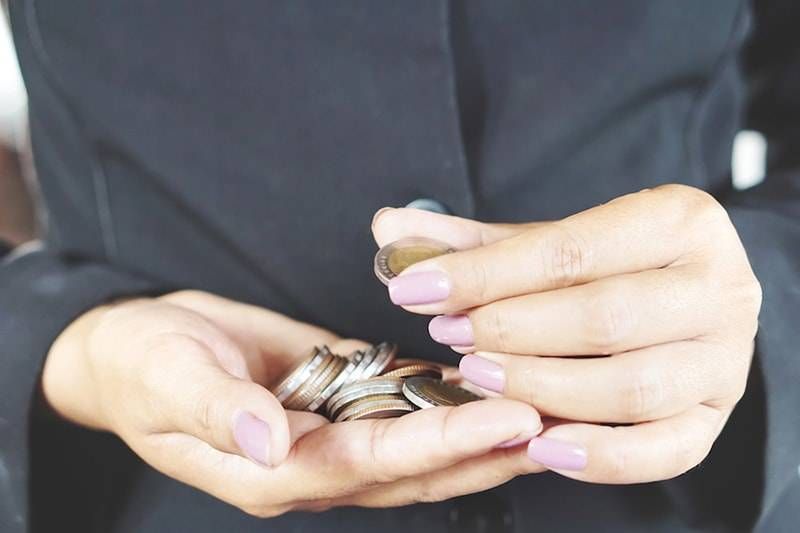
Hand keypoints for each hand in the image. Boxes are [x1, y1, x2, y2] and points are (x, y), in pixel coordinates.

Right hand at [43, 290, 544, 514]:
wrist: (136, 347)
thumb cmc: (141, 367)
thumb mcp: (166, 381)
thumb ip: (218, 413)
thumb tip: (270, 440)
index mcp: (273, 471)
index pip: (373, 462)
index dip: (442, 443)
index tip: (508, 420)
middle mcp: (314, 461)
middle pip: (415, 464)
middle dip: (488, 448)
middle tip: (561, 424)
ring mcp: (330, 429)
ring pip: (419, 438)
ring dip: (481, 427)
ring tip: (549, 407)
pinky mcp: (337, 394)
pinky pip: (400, 401)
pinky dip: (446, 394)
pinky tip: (490, 379)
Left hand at [373, 184, 761, 483]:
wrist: (688, 295)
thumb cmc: (611, 264)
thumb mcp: (548, 241)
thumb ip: (472, 241)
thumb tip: (389, 229)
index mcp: (680, 220)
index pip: (568, 251)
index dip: (483, 274)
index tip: (415, 289)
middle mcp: (719, 287)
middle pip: (603, 318)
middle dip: (510, 330)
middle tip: (449, 334)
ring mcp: (724, 358)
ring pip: (631, 387)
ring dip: (542, 387)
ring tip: (478, 378)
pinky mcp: (715, 417)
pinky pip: (664, 450)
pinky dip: (600, 457)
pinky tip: (538, 443)